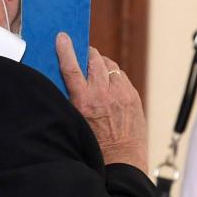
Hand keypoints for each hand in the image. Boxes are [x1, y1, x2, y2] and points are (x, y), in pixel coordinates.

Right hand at [57, 33, 148, 172]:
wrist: (121, 159)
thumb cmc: (94, 145)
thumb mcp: (75, 122)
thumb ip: (71, 99)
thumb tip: (66, 82)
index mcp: (83, 101)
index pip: (71, 67)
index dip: (66, 50)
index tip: (62, 37)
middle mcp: (103, 93)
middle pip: (94, 60)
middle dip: (87, 55)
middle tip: (83, 56)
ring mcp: (121, 93)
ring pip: (109, 65)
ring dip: (101, 65)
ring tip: (97, 71)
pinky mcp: (133, 96)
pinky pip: (121, 76)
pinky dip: (114, 76)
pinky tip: (110, 85)